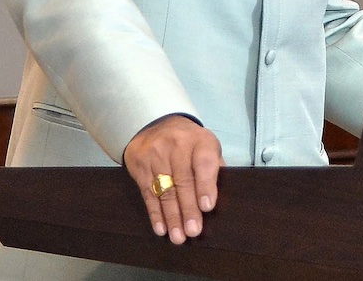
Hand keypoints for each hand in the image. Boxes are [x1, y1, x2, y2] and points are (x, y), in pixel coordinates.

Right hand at [123, 114, 222, 244]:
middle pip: (183, 181)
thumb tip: (221, 197)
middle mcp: (176, 146)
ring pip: (165, 190)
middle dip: (188, 209)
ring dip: (172, 216)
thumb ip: (215, 168)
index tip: (207, 207)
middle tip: (193, 231)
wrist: (155, 124)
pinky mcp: (140, 167)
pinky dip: (155, 213)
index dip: (206, 185)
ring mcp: (156, 156)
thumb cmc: (189, 142)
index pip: (204, 162)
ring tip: (178, 237)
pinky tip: (161, 228)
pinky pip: (148, 193)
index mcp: (199, 140)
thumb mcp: (206, 145)